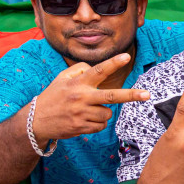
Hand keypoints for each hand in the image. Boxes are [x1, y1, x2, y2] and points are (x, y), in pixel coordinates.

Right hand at [31, 53, 147, 142]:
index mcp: (78, 83)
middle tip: (147, 94)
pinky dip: (97, 123)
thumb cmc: (54, 96)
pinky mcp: (82, 127)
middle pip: (112, 96)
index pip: (98, 70)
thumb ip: (79, 70)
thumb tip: (96, 70)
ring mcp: (82, 114)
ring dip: (103, 112)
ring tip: (87, 110)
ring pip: (108, 113)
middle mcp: (81, 97)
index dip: (113, 63)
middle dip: (131, 95)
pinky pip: (101, 126)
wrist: (36, 120)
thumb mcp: (62, 78)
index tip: (127, 56)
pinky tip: (83, 120)